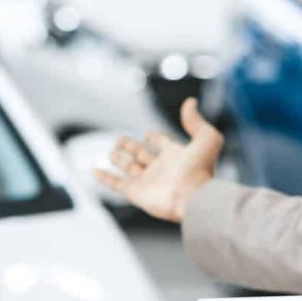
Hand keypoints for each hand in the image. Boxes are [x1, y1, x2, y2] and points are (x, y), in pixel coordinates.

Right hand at [94, 97, 223, 222]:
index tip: (148, 134)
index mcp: (176, 155)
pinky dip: (105, 178)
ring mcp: (147, 181)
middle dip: (131, 147)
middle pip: (141, 154)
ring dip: (119, 160)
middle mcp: (161, 168)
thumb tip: (190, 102)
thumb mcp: (206, 139)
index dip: (155, 138)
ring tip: (111, 151)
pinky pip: (116, 184)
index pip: (162, 144)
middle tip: (119, 140)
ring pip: (129, 168)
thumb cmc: (201, 170)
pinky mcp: (136, 193)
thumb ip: (197, 121)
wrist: (192, 198)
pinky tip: (95, 170)